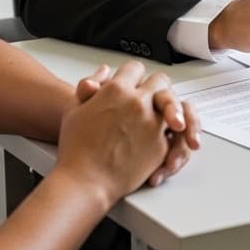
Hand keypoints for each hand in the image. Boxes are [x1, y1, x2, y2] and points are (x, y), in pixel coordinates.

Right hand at [56, 61, 189, 203]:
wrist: (85, 181)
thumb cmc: (76, 149)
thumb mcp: (75, 110)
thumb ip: (89, 87)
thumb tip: (104, 71)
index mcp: (116, 90)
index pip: (134, 68)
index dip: (133, 74)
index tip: (132, 81)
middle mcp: (138, 103)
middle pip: (160, 81)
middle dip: (156, 86)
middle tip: (151, 96)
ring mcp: (152, 123)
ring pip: (173, 103)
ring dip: (172, 107)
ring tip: (168, 116)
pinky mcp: (161, 145)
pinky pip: (175, 132)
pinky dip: (173, 133)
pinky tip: (167, 135)